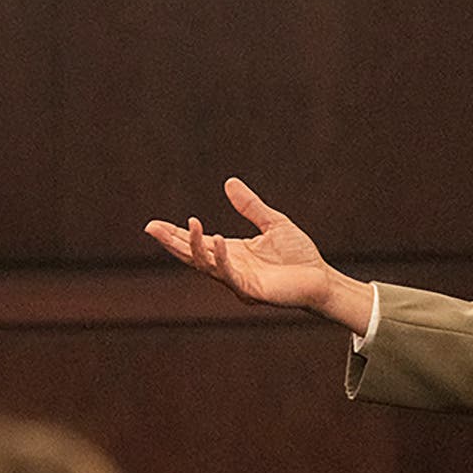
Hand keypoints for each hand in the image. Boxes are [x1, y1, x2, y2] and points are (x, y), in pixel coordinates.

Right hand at [145, 178, 372, 332]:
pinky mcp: (250, 289)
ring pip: (206, 265)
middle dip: (172, 242)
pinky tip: (218, 239)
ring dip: (195, 246)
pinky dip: (222, 257)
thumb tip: (228, 182)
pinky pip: (230, 273)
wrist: (320, 279)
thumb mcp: (272, 222)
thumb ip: (250, 206)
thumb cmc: (298, 255)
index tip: (153, 225)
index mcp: (231, 252)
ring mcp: (237, 280)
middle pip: (192, 255)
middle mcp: (229, 267)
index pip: (196, 243)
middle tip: (152, 228)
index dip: (175, 234)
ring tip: (192, 223)